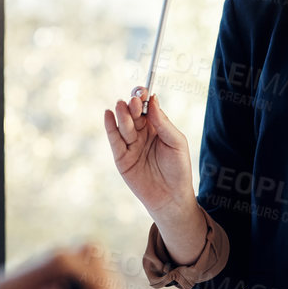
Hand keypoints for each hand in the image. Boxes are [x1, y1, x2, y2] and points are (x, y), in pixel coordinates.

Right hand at [105, 87, 195, 217]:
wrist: (171, 197)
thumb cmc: (178, 169)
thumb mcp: (176, 142)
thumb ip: (163, 123)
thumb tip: (152, 100)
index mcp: (156, 127)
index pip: (147, 107)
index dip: (143, 98)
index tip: (143, 91)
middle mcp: (142, 133)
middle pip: (133, 114)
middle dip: (132, 105)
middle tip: (134, 100)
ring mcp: (130, 145)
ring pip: (124, 125)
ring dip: (122, 114)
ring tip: (122, 105)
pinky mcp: (121, 158)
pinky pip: (114, 140)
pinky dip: (110, 127)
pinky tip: (109, 114)